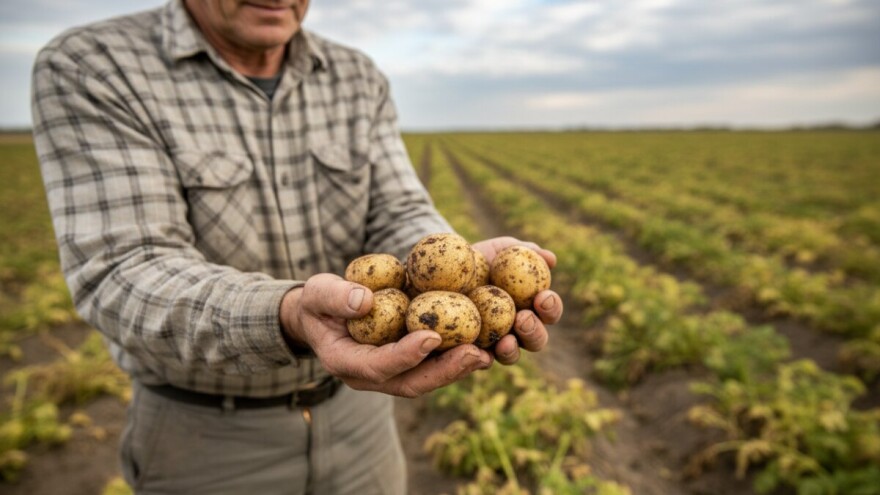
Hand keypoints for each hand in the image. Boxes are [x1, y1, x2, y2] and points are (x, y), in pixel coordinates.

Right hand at [280, 274, 492, 397]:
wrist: (321, 314)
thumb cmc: (318, 301)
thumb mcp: (318, 293)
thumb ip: (335, 297)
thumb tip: (364, 301)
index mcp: (346, 362)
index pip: (378, 365)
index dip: (405, 355)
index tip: (431, 337)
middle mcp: (371, 376)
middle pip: (411, 382)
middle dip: (444, 371)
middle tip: (474, 354)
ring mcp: (391, 374)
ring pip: (428, 378)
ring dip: (458, 368)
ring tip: (489, 352)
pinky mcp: (407, 365)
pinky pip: (434, 365)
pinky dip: (458, 356)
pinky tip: (484, 342)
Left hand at [471, 236, 562, 364]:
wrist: (445, 268)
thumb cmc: (481, 258)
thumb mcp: (501, 250)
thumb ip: (527, 252)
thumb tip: (551, 258)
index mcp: (532, 306)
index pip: (549, 311)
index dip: (551, 306)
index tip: (543, 296)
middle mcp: (518, 329)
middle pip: (536, 339)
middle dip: (534, 331)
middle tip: (523, 318)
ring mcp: (496, 343)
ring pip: (512, 354)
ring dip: (512, 350)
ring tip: (505, 341)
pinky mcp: (472, 352)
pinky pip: (479, 360)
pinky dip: (482, 358)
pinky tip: (478, 352)